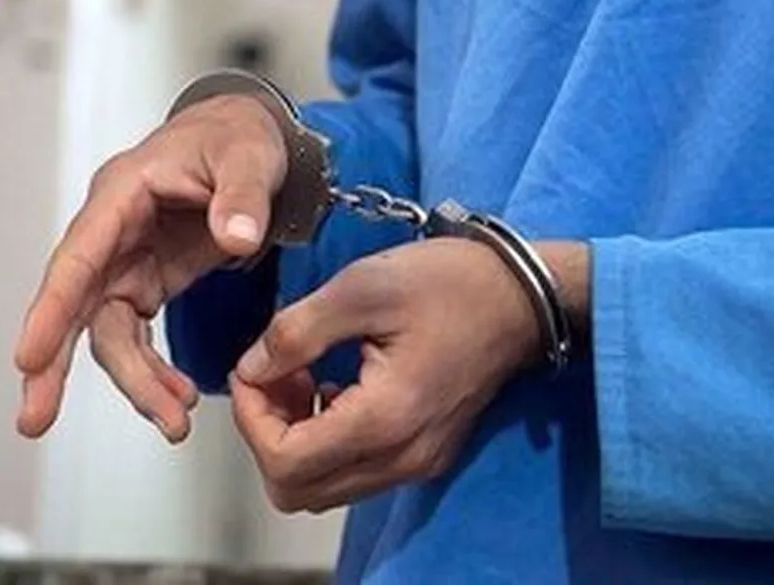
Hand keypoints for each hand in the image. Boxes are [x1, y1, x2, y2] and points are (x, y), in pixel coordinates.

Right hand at [13, 94, 285, 442]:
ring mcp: (127, 260)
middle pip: (77, 306)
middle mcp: (112, 232)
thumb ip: (244, 195)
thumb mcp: (251, 156)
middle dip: (54, 365)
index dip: (51, 308)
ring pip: (109, 332)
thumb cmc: (237, 138)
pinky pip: (137, 335)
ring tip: (172, 423)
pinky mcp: (147, 281)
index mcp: (123, 193)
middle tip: (34, 420)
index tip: (27, 358)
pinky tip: (175, 399)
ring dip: (134, 381)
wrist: (249, 141)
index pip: (78, 256)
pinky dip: (153, 371)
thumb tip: (237, 235)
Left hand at [229, 238, 588, 512]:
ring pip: (322, 486)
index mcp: (384, 420)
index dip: (250, 417)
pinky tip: (334, 384)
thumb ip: (295, 332)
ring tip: (304, 374)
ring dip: (296, 438)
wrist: (523, 295)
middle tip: (276, 375)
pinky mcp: (425, 453)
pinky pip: (353, 471)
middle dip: (267, 433)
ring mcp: (416, 462)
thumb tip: (250, 368)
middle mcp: (401, 457)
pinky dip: (327, 440)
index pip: (284, 461)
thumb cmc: (452, 283)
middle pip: (296, 489)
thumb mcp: (361, 288)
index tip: (254, 368)